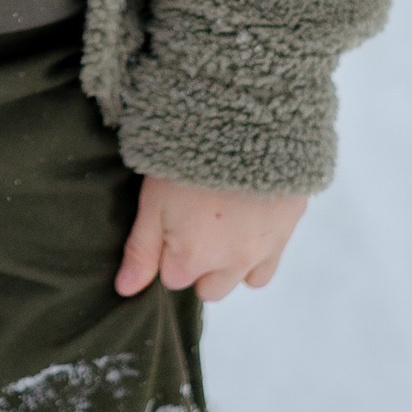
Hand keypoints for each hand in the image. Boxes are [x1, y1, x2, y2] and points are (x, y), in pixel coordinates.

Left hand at [116, 175, 306, 304]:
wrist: (246, 122)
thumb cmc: (189, 157)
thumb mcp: (153, 200)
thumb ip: (141, 250)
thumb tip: (125, 290)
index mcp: (193, 259)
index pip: (173, 279)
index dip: (167, 252)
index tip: (169, 222)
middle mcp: (230, 264)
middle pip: (207, 288)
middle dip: (198, 265)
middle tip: (194, 223)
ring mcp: (262, 251)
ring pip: (240, 281)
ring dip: (228, 265)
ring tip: (221, 226)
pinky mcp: (287, 231)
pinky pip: (268, 265)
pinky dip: (256, 255)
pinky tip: (246, 225)